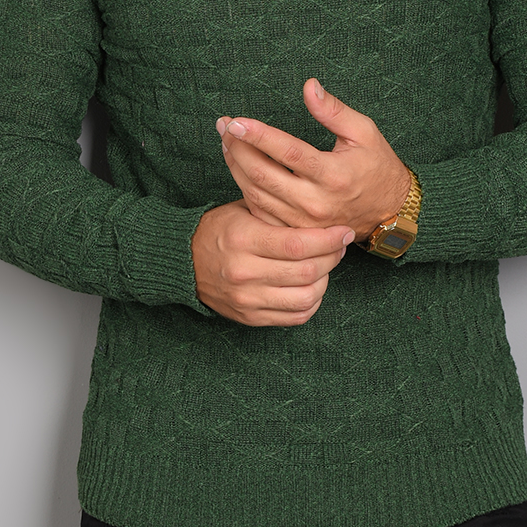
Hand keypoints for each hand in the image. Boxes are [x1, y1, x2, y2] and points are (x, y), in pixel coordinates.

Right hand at [191, 199, 353, 325]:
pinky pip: (295, 317)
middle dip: (332, 257)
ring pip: (305, 297)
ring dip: (325, 280)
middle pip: (306, 271)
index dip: (328, 239)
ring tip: (325, 265)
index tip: (343, 231)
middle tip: (339, 245)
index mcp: (243, 239)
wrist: (183, 260)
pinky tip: (312, 285)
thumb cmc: (221, 229)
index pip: (297, 244)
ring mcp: (247, 299)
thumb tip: (322, 213)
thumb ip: (279, 212)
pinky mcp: (250, 317)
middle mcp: (245, 272)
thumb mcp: (245, 209)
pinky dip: (312, 302)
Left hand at [216, 79, 412, 240]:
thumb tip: (308, 85)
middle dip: (238, 148)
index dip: (259, 135)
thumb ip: (333, 110)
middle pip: (264, 175)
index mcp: (333, 174)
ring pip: (257, 195)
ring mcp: (304, 221)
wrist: (389, 212)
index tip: (236, 121)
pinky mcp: (297, 231)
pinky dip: (244, 190)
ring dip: (236, 167)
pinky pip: (261, 213)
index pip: (288, 152)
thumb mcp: (364, 132)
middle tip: (225, 126)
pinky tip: (238, 168)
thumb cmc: (377, 166)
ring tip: (226, 142)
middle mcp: (316, 202)